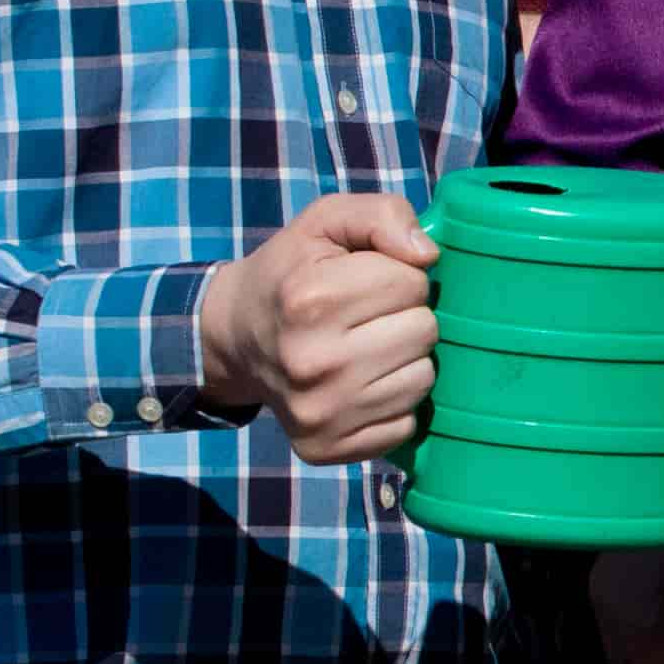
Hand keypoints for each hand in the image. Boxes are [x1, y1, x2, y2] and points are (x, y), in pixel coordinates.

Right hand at [197, 190, 442, 462]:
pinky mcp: (326, 448)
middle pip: (425, 332)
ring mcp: (319, 412)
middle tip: (367, 317)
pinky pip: (406, 424)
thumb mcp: (326, 222)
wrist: (235, 338)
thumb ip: (382, 215)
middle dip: (406, 316)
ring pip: (423, 380)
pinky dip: (393, 403)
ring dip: (405, 360)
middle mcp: (312, 362)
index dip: (399, 276)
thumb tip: (428, 255)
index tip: (367, 281)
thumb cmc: (292, 272)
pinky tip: (360, 385)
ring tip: (364, 348)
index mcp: (310, 299)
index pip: (413, 283)